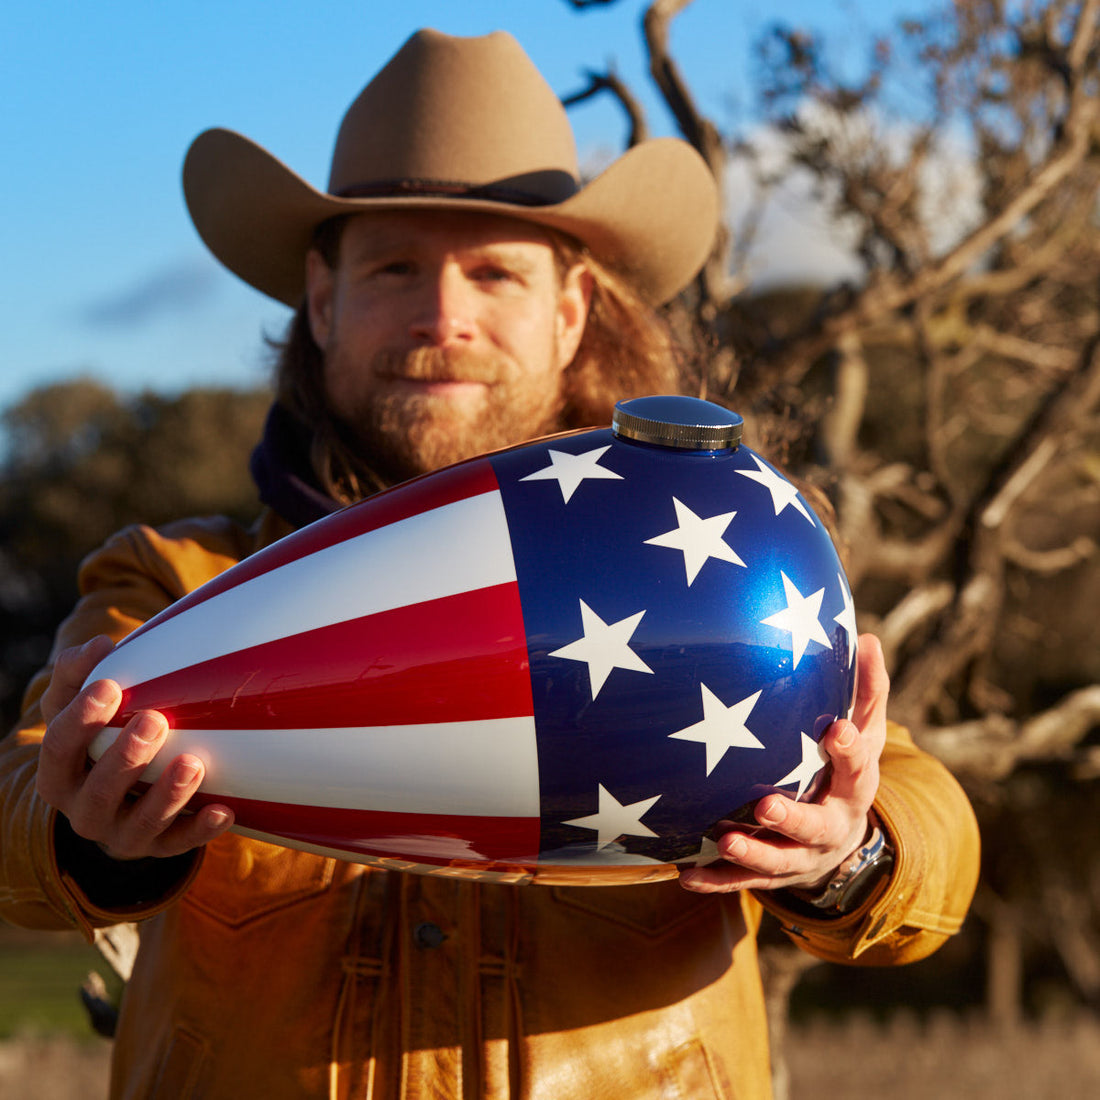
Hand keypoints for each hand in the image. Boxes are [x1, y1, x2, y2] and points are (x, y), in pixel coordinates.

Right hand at [35, 635, 233, 860]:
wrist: (121, 793)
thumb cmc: (101, 733)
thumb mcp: (80, 703)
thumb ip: (81, 672)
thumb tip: (98, 644)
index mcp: (59, 774)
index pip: (57, 749)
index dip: (80, 720)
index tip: (109, 685)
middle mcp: (84, 810)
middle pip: (97, 792)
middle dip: (125, 758)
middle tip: (155, 719)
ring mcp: (122, 834)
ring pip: (141, 825)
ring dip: (167, 796)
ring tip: (193, 763)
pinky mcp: (159, 848)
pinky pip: (179, 846)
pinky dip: (201, 831)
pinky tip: (225, 810)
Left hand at [679, 634, 888, 894]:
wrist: (841, 839)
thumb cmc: (844, 769)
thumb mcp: (863, 731)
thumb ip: (865, 691)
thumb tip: (867, 637)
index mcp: (854, 787)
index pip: (859, 767)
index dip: (849, 749)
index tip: (836, 728)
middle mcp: (831, 826)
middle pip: (816, 827)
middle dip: (791, 819)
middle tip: (765, 807)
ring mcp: (801, 855)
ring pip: (779, 862)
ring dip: (752, 854)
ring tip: (725, 840)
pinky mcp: (772, 874)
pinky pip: (742, 883)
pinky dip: (716, 880)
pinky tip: (686, 875)